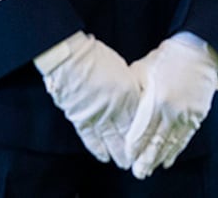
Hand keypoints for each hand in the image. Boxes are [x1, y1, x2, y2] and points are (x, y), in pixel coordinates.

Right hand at [36, 33, 142, 167]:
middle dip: (134, 150)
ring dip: (118, 154)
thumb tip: (133, 99)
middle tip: (139, 160)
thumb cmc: (94, 55)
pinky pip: (91, 138)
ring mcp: (98, 115)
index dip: (145, 134)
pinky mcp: (80, 119)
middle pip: (128, 134)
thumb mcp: (120, 68)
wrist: (69, 56)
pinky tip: (103, 156)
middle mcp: (116, 108)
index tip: (148, 142)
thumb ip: (128, 87)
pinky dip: (97, 149)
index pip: (141, 120)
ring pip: (111, 141)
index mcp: (128, 93)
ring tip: (123, 163)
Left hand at [123, 33, 217, 178]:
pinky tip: (168, 160)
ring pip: (172, 143)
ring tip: (150, 169)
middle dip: (146, 159)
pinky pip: (185, 138)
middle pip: (157, 142)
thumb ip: (135, 93)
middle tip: (137, 172)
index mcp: (157, 99)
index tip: (127, 156)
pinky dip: (176, 151)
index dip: (135, 145)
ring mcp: (187, 115)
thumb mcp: (143, 70)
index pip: (143, 129)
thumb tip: (125, 109)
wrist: (196, 52)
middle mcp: (173, 111)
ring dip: (160, 158)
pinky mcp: (198, 116)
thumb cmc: (165, 59)